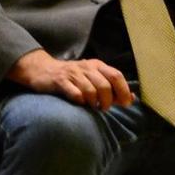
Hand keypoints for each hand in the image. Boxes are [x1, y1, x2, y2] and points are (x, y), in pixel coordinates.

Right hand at [9, 48, 133, 109]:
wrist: (43, 70)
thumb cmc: (73, 78)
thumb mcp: (93, 78)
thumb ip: (111, 88)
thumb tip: (131, 98)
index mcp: (98, 66)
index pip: (116, 76)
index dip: (123, 91)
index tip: (125, 103)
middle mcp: (87, 68)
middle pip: (105, 85)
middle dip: (108, 100)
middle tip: (104, 108)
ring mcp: (73, 74)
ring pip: (90, 90)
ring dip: (94, 102)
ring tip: (92, 106)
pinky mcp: (60, 81)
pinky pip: (74, 93)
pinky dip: (80, 100)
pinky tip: (80, 103)